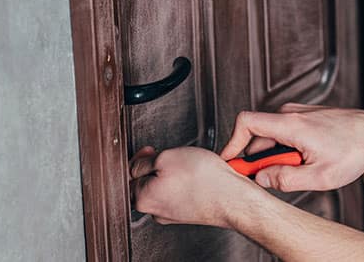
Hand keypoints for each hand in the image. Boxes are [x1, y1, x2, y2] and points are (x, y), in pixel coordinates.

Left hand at [129, 146, 263, 227]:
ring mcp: (174, 213)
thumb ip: (145, 161)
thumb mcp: (167, 157)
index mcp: (143, 199)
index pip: (129, 176)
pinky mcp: (189, 211)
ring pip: (164, 188)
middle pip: (145, 183)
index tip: (148, 151)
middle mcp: (156, 210)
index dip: (138, 158)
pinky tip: (197, 174)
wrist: (234, 198)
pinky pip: (180, 193)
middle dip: (155, 166)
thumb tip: (138, 164)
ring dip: (171, 173)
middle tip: (168, 155)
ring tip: (186, 163)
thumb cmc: (206, 181)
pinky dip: (185, 182)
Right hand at [218, 103, 363, 191]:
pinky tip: (306, 159)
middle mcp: (293, 113)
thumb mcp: (320, 177)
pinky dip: (287, 148)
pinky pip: (284, 132)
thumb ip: (285, 179)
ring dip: (277, 154)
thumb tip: (262, 179)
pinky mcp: (305, 115)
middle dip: (260, 158)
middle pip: (258, 135)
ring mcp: (299, 112)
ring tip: (301, 168)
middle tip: (274, 177)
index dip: (232, 142)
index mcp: (292, 124)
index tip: (230, 160)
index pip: (246, 123)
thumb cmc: (356, 151)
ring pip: (272, 135)